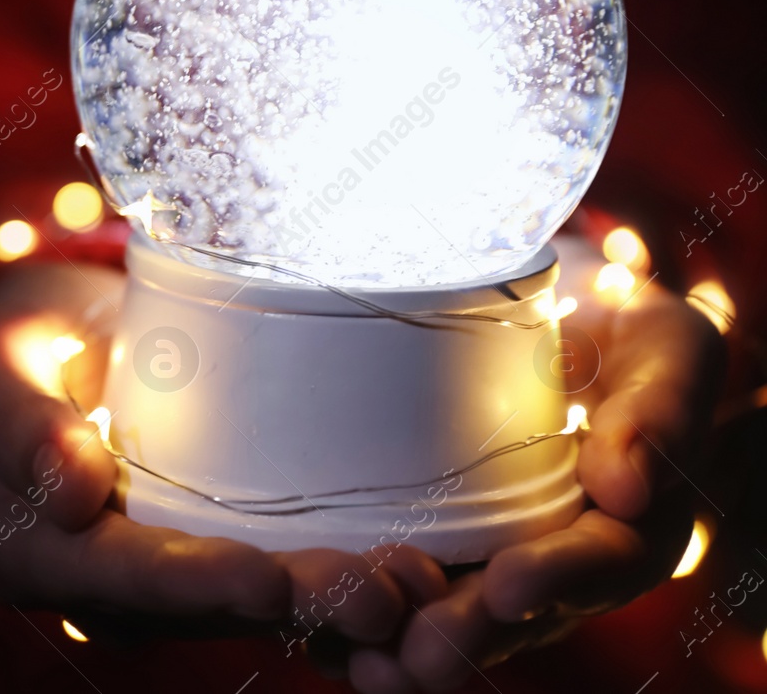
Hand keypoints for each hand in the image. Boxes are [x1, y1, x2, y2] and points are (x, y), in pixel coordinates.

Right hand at [0, 262, 445, 647]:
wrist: (54, 347)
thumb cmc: (18, 344)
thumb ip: (18, 421)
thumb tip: (70, 496)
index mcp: (29, 555)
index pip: (118, 574)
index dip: (193, 580)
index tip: (266, 576)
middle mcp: (98, 591)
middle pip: (200, 605)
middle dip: (292, 604)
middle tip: (378, 596)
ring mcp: (158, 586)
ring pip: (249, 606)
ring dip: (331, 603)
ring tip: (414, 587)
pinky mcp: (207, 561)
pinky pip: (272, 582)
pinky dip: (336, 579)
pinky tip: (413, 573)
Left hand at [342, 236, 725, 692]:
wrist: (560, 324)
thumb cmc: (623, 334)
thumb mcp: (665, 353)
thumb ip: (657, 410)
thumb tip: (627, 488)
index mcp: (622, 526)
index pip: (596, 563)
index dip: (555, 578)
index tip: (511, 585)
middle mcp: (551, 560)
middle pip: (510, 615)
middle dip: (461, 634)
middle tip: (419, 651)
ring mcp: (481, 555)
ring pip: (444, 617)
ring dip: (400, 640)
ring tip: (362, 655)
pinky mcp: (420, 534)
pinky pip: (391, 585)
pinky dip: (354, 608)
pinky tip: (314, 616)